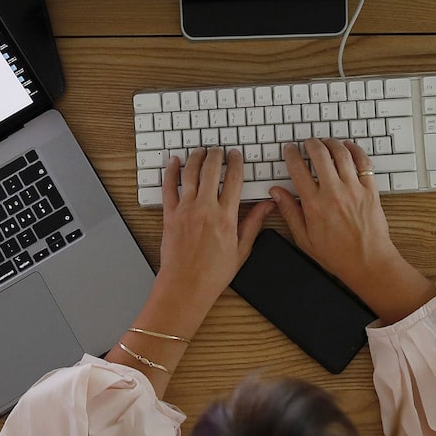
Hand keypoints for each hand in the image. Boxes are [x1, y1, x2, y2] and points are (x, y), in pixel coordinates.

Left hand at [156, 147, 273, 324]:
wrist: (185, 286)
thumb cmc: (213, 273)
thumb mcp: (242, 249)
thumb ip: (253, 223)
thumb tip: (267, 205)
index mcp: (226, 217)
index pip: (234, 180)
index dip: (236, 163)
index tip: (236, 156)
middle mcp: (205, 209)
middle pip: (212, 171)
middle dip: (216, 155)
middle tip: (219, 150)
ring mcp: (186, 210)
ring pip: (191, 174)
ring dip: (196, 158)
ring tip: (200, 151)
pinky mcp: (169, 215)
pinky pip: (168, 187)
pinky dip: (170, 171)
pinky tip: (173, 162)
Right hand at [270, 139, 435, 323]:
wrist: (368, 262)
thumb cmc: (337, 255)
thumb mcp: (304, 238)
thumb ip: (289, 212)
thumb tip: (276, 193)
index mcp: (314, 204)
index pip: (298, 169)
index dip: (291, 154)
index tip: (290, 150)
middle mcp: (333, 193)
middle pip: (320, 154)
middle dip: (311, 143)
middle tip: (308, 142)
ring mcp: (354, 189)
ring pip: (341, 154)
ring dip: (331, 143)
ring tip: (326, 142)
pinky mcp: (370, 190)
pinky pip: (363, 162)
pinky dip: (355, 150)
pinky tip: (349, 148)